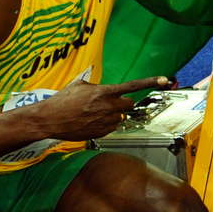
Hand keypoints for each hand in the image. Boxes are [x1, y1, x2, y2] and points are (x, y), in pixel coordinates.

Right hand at [39, 76, 170, 139]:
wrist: (48, 119)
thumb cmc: (61, 101)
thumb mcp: (77, 85)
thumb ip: (95, 85)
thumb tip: (101, 87)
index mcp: (103, 92)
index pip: (132, 86)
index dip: (150, 81)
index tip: (164, 79)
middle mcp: (108, 106)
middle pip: (128, 104)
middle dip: (121, 103)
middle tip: (106, 102)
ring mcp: (105, 121)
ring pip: (120, 117)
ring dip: (112, 114)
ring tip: (93, 113)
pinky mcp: (101, 132)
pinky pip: (112, 127)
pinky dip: (105, 124)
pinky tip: (90, 121)